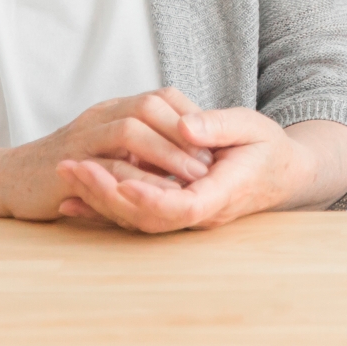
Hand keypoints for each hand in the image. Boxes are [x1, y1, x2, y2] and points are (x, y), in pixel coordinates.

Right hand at [0, 88, 213, 221]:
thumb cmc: (66, 166)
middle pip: (151, 104)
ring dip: (168, 153)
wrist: (8, 179)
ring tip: (194, 176)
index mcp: (114, 109)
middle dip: (185, 132)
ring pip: (131, 130)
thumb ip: (141, 142)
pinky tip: (159, 194)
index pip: (161, 96)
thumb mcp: (107, 146)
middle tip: (211, 161)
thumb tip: (186, 146)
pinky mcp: (69, 165)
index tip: (214, 142)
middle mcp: (100, 115)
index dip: (191, 115)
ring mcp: (83, 137)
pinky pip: (108, 165)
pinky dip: (138, 178)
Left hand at [56, 107, 315, 232]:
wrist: (280, 173)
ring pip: (135, 219)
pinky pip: (132, 215)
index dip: (150, 198)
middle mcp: (198, 213)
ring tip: (66, 172)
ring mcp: (183, 215)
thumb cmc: (266, 147)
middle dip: (107, 195)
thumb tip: (183, 126)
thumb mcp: (251, 126)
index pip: (182, 205)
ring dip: (98, 198)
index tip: (121, 182)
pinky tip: (73, 197)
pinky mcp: (170, 209)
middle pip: (148, 217)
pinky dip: (101, 207)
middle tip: (73, 168)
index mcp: (221, 193)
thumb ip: (217, 127)